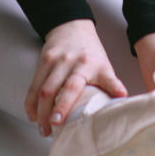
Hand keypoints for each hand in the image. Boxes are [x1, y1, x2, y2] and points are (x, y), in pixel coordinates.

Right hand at [25, 19, 127, 136]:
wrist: (73, 26)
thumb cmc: (91, 52)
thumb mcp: (104, 66)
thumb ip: (110, 83)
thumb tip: (123, 99)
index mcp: (88, 65)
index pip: (75, 86)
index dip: (67, 104)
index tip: (61, 121)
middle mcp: (70, 62)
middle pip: (55, 89)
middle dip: (50, 111)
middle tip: (49, 130)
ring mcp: (55, 60)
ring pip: (42, 89)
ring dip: (39, 111)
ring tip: (42, 129)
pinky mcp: (44, 60)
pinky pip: (34, 84)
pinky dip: (31, 101)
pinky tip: (32, 114)